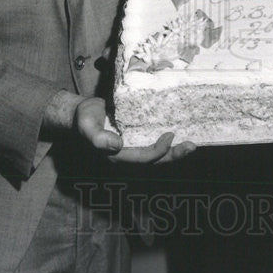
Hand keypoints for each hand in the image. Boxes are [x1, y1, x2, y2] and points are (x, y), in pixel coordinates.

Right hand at [73, 96, 195, 163]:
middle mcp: (127, 154)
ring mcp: (132, 147)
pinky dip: (168, 142)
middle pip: (155, 160)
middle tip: (191, 146)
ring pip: (157, 154)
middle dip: (174, 155)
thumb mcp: (87, 125)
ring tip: (191, 144)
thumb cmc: (84, 118)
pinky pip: (154, 143)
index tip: (170, 136)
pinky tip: (180, 133)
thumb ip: (98, 138)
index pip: (143, 158)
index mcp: (117, 155)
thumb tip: (117, 145)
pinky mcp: (136, 137)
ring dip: (174, 151)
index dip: (158, 151)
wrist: (81, 112)